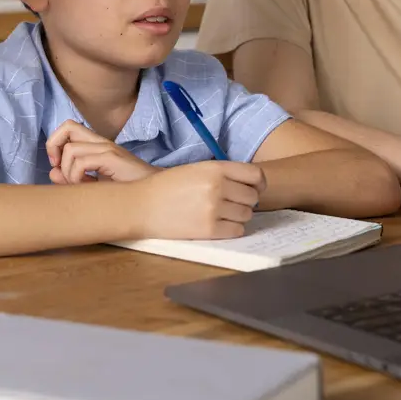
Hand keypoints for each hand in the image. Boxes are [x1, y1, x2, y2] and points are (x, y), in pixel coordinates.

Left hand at [46, 119, 156, 183]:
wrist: (151, 196)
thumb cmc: (125, 190)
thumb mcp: (93, 183)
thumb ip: (72, 177)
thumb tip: (52, 172)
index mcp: (97, 144)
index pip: (68, 128)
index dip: (55, 143)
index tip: (57, 164)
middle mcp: (101, 142)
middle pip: (67, 126)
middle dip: (54, 146)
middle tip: (58, 167)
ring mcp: (107, 148)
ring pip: (71, 149)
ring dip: (68, 172)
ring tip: (78, 185)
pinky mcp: (111, 158)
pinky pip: (81, 163)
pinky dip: (76, 177)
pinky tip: (87, 186)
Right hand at [133, 161, 266, 239]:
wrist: (141, 206)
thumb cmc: (167, 187)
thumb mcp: (196, 169)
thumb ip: (222, 174)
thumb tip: (250, 185)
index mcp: (215, 169)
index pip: (255, 175)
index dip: (259, 184)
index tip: (256, 189)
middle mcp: (217, 187)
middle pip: (252, 197)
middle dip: (244, 202)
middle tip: (230, 204)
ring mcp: (214, 209)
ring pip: (246, 215)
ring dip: (237, 216)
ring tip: (220, 214)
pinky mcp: (209, 230)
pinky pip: (237, 231)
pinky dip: (231, 229)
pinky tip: (217, 225)